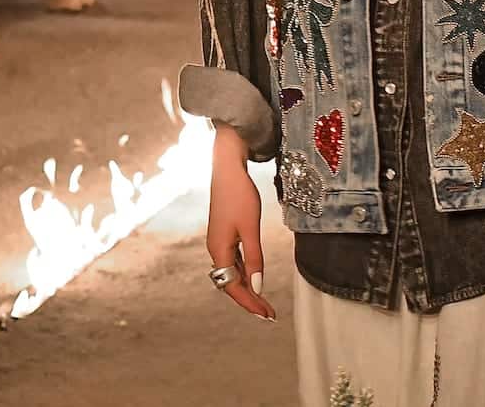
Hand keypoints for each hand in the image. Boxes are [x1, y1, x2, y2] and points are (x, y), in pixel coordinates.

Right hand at [205, 125, 275, 321]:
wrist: (227, 170)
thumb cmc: (239, 196)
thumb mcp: (250, 229)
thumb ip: (254, 258)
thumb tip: (257, 286)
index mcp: (219, 250)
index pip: (233, 286)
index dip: (250, 303)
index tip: (267, 315)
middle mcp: (215, 249)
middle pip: (231, 283)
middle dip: (250, 300)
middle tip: (269, 314)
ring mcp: (219, 242)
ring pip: (232, 274)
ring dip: (248, 288)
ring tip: (264, 302)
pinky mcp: (224, 235)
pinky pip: (233, 262)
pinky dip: (244, 274)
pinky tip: (254, 278)